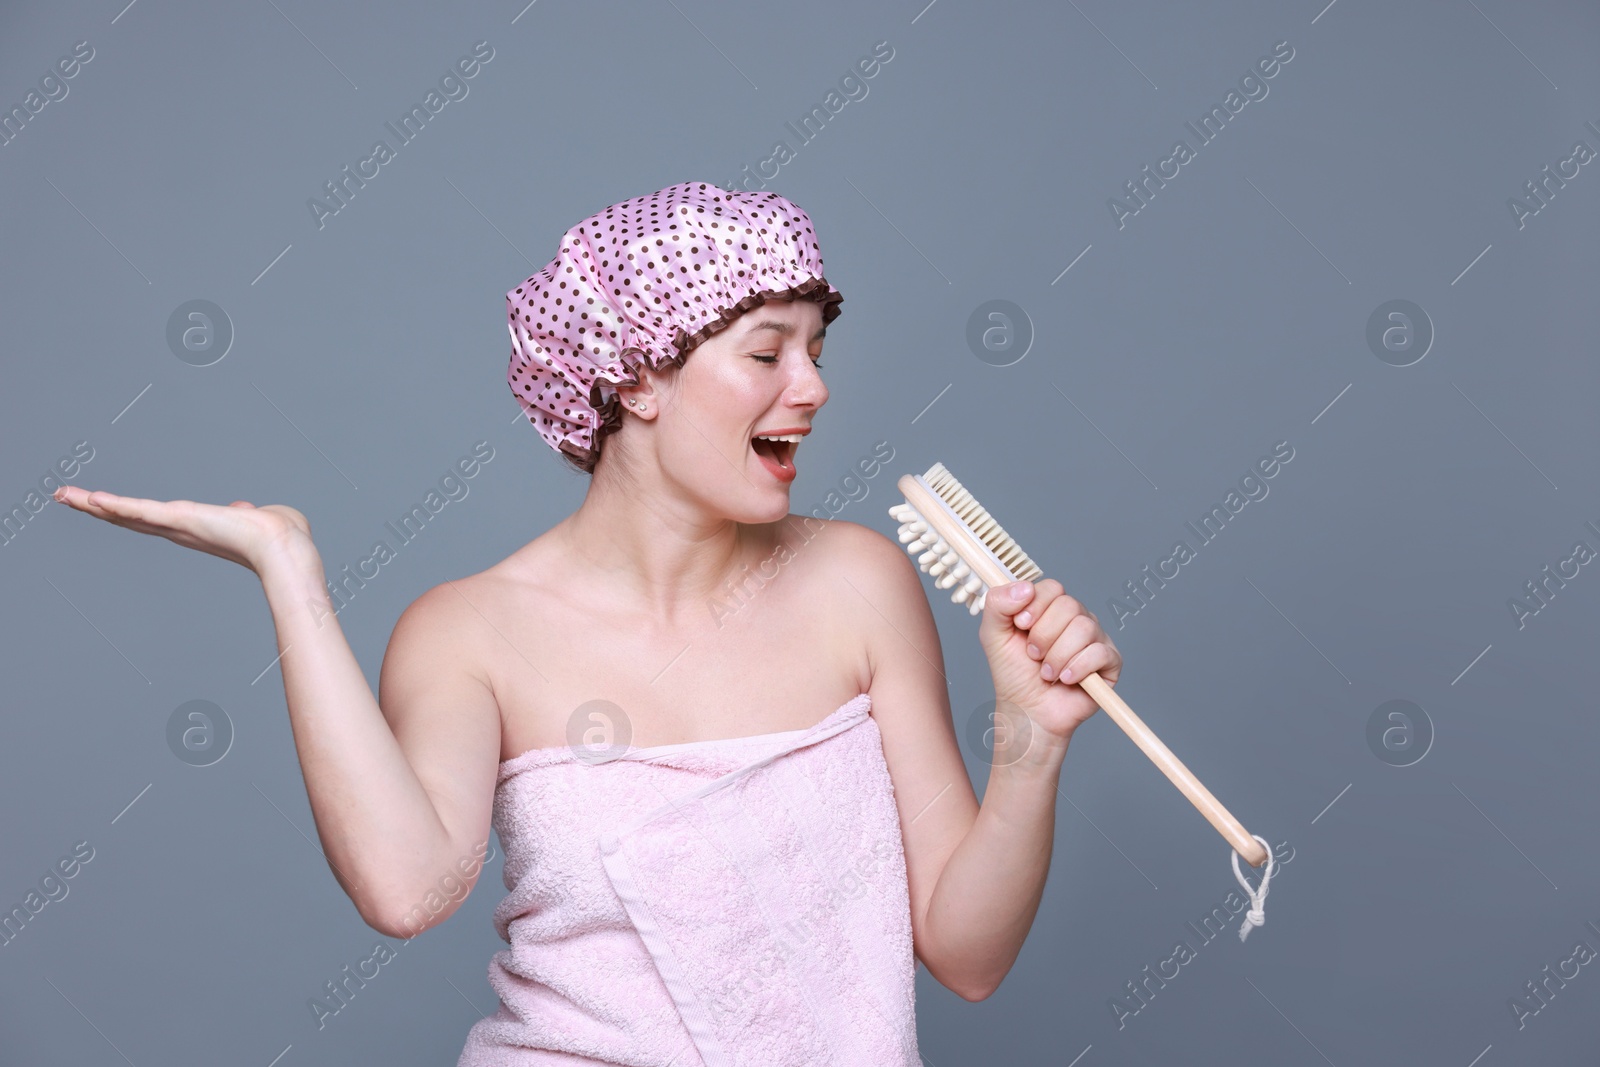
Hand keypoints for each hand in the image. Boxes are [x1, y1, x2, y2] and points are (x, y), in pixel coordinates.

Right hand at [52, 485, 319, 576]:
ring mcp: (179, 526)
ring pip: (128, 514)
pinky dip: (115, 504)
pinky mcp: (181, 519)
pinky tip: (89, 498)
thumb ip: (244, 512)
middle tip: (67, 497)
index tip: (105, 507)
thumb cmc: (282, 536)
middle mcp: (182, 531)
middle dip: (98, 508)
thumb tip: (242, 507)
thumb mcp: (258, 517)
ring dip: (94, 504)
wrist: (285, 546)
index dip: (128, 514)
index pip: (153, 520)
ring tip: (65, 495)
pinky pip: (141, 511)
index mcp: (197, 529)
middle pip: (130, 517)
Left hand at [977, 579, 1121, 745]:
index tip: (1021, 626)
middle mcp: (1075, 619)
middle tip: (1033, 655)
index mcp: (1050, 608)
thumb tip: (1025, 587)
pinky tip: (1066, 679)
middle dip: (1043, 636)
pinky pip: (1100, 653)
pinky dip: (1077, 668)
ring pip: (1084, 628)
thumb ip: (997, 604)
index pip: (1053, 588)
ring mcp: (1095, 639)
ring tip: (1047, 673)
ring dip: (1057, 656)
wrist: (1027, 711)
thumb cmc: (1013, 674)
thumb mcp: (993, 635)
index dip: (1035, 606)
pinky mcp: (1110, 662)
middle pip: (1069, 606)